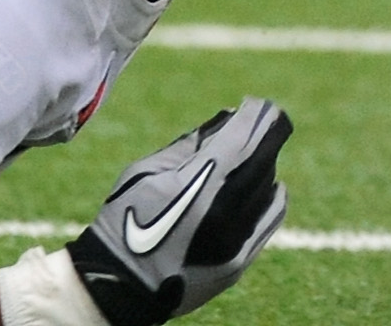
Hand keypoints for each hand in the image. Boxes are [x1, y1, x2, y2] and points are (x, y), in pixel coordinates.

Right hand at [68, 101, 292, 324]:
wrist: (120, 286)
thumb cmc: (126, 219)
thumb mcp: (147, 169)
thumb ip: (192, 142)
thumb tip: (230, 116)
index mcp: (199, 183)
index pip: (247, 134)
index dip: (258, 112)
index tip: (254, 104)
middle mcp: (225, 213)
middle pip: (265, 157)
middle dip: (266, 132)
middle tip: (257, 120)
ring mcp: (235, 242)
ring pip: (270, 185)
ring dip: (263, 163)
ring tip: (243, 157)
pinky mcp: (238, 264)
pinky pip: (270, 218)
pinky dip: (269, 194)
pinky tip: (259, 185)